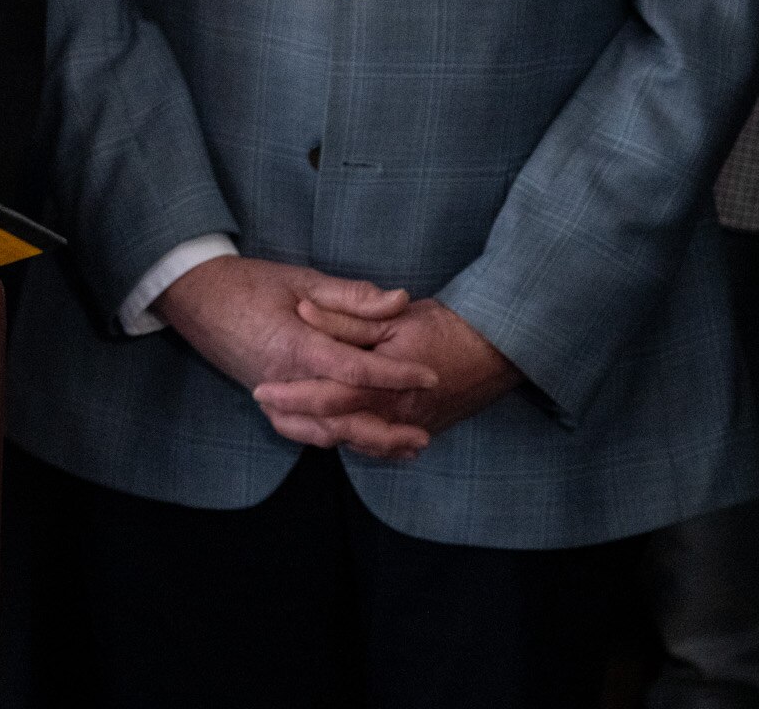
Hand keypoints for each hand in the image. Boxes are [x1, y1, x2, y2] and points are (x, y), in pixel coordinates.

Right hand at [153, 256, 439, 461]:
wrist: (193, 295)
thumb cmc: (247, 282)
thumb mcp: (301, 279)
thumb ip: (351, 296)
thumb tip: (400, 301)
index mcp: (295, 345)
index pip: (355, 370)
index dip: (396, 374)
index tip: (431, 376)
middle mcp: (283, 379)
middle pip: (342, 416)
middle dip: (386, 429)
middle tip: (423, 434)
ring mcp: (270, 394)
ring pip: (322, 431)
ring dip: (363, 442)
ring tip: (400, 448)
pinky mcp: (263, 398)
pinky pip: (299, 430)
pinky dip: (330, 438)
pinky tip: (354, 439)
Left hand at [255, 295, 519, 453]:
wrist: (497, 352)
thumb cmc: (444, 328)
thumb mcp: (394, 316)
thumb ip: (347, 317)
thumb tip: (303, 312)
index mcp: (388, 384)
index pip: (330, 397)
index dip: (292, 395)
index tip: (261, 388)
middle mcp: (398, 416)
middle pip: (337, 428)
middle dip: (297, 420)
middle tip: (266, 407)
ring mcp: (409, 429)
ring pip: (355, 442)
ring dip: (319, 433)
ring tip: (285, 419)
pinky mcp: (418, 432)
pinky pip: (377, 446)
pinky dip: (351, 440)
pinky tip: (329, 430)